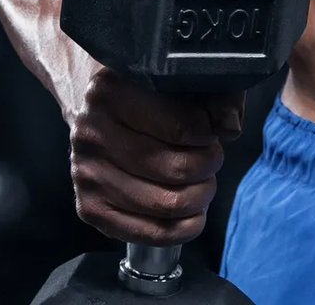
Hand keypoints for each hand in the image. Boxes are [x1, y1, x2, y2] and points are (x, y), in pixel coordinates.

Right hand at [68, 67, 244, 245]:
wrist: (103, 114)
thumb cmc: (152, 96)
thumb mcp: (186, 80)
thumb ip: (217, 95)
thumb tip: (229, 128)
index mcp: (111, 90)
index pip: (182, 127)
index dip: (209, 135)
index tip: (211, 131)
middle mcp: (91, 132)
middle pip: (176, 169)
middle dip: (208, 167)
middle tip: (210, 158)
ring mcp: (86, 173)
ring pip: (166, 204)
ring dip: (199, 196)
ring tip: (201, 180)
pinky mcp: (89, 207)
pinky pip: (149, 233)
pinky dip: (183, 228)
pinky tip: (192, 212)